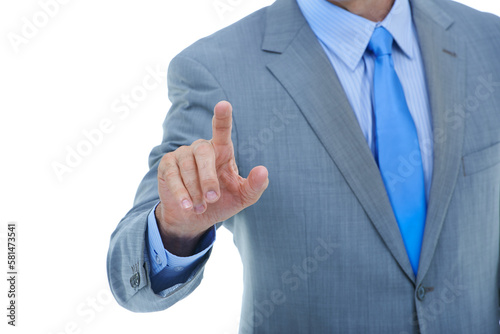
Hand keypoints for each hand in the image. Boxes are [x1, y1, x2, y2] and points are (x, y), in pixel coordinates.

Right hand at [156, 101, 268, 255]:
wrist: (194, 218)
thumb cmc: (221, 202)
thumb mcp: (243, 197)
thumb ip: (255, 185)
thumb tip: (263, 170)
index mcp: (222, 150)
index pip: (222, 129)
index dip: (222, 116)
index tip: (223, 105)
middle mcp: (202, 148)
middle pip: (204, 152)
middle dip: (208, 178)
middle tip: (213, 199)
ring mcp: (183, 154)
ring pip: (187, 167)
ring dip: (195, 191)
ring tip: (200, 208)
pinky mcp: (167, 165)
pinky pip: (172, 175)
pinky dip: (181, 192)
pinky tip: (186, 205)